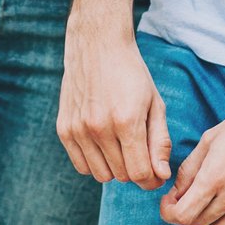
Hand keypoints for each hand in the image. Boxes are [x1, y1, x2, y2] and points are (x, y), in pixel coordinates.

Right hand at [58, 34, 171, 188]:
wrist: (97, 46)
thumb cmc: (131, 74)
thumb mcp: (154, 104)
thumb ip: (160, 142)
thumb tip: (160, 176)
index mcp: (127, 121)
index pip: (140, 174)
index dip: (152, 179)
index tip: (156, 173)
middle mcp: (99, 128)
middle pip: (122, 176)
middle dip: (135, 170)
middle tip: (139, 152)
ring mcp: (78, 129)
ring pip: (101, 175)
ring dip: (114, 168)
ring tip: (120, 145)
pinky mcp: (64, 129)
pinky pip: (81, 166)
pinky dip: (94, 162)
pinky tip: (102, 144)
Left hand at [159, 89, 224, 224]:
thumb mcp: (210, 139)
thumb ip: (189, 170)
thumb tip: (176, 194)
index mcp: (215, 175)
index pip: (182, 215)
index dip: (169, 212)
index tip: (170, 202)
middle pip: (198, 224)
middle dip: (188, 212)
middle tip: (191, 197)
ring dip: (210, 221)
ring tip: (213, 201)